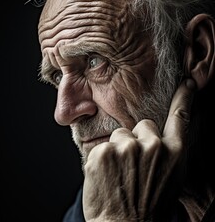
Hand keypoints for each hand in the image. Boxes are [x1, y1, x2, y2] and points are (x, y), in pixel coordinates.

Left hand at [82, 79, 195, 220]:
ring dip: (118, 149)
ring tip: (119, 173)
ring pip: (119, 135)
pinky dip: (101, 159)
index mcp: (174, 153)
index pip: (180, 117)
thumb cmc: (147, 207)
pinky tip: (106, 176)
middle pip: (141, 125)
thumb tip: (156, 139)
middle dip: (137, 139)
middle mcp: (152, 146)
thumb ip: (165, 155)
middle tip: (133, 165)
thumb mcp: (169, 179)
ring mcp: (127, 147)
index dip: (184, 98)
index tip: (187, 83)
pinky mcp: (103, 151)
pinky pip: (101, 146)